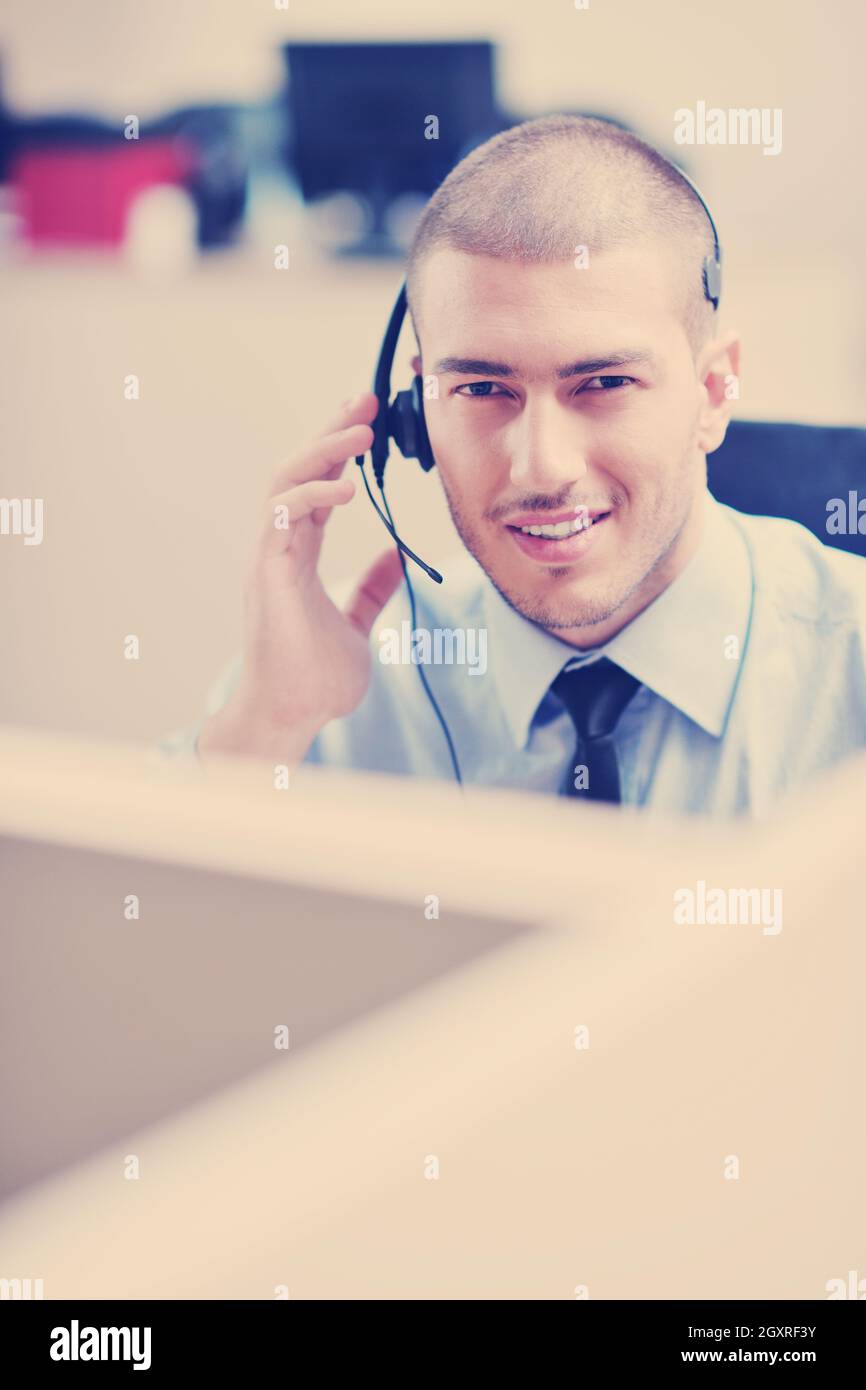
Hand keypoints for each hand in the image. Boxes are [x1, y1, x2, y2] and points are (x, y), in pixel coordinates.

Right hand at [198, 391, 403, 761]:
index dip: (339, 451)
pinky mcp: (269, 575)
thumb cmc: (314, 678)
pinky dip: (311, 495)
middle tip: (366, 400)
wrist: (291, 716)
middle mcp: (279, 548)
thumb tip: (398, 558)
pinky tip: (346, 486)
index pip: (317, 487)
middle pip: (298, 471)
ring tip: (359, 430)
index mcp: (298, 554)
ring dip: (321, 451)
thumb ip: (370, 590)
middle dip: (330, 432)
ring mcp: (270, 559)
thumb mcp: (355, 624)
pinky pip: (281, 518)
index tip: (368, 418)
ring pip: (284, 483)